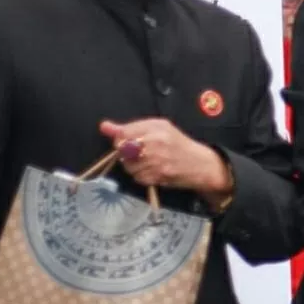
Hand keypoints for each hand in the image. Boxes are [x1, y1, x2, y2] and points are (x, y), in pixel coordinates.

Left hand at [99, 119, 230, 202]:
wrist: (199, 164)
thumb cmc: (178, 143)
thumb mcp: (159, 127)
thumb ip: (131, 126)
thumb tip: (104, 127)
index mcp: (156, 129)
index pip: (123, 133)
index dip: (119, 137)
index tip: (122, 140)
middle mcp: (154, 144)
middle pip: (123, 149)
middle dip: (126, 151)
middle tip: (138, 151)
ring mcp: (155, 162)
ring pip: (127, 165)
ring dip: (133, 164)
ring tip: (147, 160)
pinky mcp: (156, 177)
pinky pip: (136, 177)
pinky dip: (140, 174)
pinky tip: (151, 169)